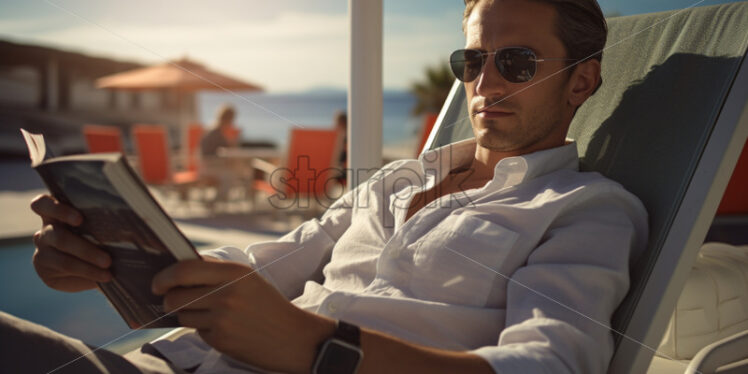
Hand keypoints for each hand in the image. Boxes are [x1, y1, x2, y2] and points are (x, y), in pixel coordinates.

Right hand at [30, 194, 111, 291]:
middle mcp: (45, 231)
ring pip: (62, 261)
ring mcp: (42, 252)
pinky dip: (86, 277)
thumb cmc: (102, 235)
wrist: (96, 261)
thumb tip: (133, 225)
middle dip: (85, 249)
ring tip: (108, 273)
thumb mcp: (101, 225)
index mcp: (55, 212)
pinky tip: (101, 279)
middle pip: (58, 237)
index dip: (58, 210)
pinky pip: (64, 275)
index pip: (43, 204)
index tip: (80, 219)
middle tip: (108, 260)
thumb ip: (105, 221)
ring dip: (88, 268)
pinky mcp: (44, 271)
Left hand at [152, 259, 333, 373]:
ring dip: (185, 314)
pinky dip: (202, 329)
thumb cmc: (268, 305)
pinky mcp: (220, 339)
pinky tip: (222, 328)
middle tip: (170, 300)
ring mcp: (222, 319)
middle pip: (175, 295)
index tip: (156, 282)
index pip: (184, 269)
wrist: (293, 337)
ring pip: (182, 314)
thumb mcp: (248, 279)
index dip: (164, 275)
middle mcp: (226, 294)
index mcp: (234, 273)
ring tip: (205, 314)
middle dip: (167, 298)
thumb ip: (216, 272)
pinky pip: (197, 331)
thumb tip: (179, 269)